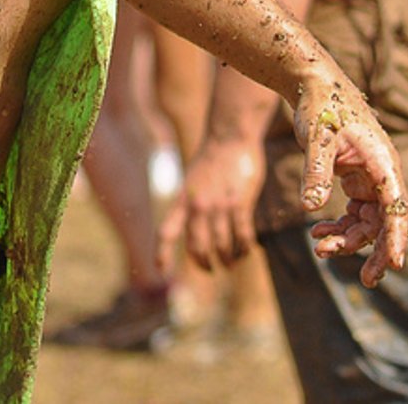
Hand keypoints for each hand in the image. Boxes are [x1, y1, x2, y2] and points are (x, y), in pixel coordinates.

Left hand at [159, 139, 263, 273]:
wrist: (230, 136)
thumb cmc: (211, 159)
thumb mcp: (191, 181)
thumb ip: (190, 205)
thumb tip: (195, 231)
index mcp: (182, 200)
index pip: (166, 232)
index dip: (163, 253)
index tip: (161, 270)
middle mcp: (198, 205)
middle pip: (197, 247)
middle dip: (204, 264)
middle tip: (210, 269)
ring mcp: (219, 205)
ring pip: (222, 246)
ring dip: (227, 260)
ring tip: (230, 263)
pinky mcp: (240, 203)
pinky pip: (242, 236)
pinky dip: (244, 248)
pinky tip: (247, 251)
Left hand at [292, 76, 407, 287]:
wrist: (315, 86)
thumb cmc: (320, 108)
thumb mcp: (316, 139)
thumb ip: (315, 172)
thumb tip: (310, 209)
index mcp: (383, 163)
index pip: (397, 207)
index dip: (397, 237)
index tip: (397, 264)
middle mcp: (383, 174)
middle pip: (386, 222)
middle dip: (375, 251)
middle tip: (366, 280)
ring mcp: (372, 179)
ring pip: (369, 222)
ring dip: (348, 239)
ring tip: (319, 247)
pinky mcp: (358, 181)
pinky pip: (355, 213)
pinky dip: (339, 225)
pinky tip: (317, 231)